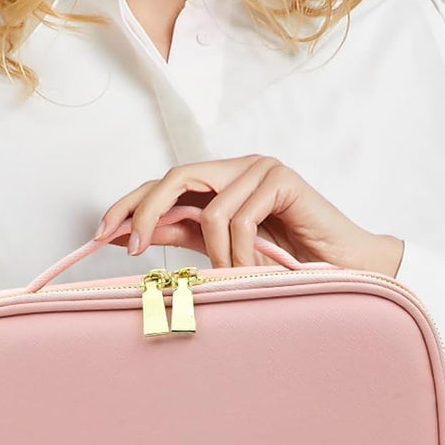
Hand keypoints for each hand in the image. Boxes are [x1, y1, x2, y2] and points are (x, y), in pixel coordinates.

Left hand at [94, 154, 403, 276]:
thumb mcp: (223, 250)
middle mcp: (239, 167)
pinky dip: (240, 252)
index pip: (165, 184)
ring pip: (210, 210)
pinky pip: (239, 218)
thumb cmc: (287, 262)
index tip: (102, 233)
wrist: (341, 270)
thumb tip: (139, 234)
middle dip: (146, 213)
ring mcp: (261, 169)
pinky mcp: (282, 179)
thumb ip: (185, 236)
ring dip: (216, 255)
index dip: (130, 204)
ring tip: (236, 277)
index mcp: (222, 181)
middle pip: (175, 179)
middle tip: (133, 248)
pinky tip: (255, 269)